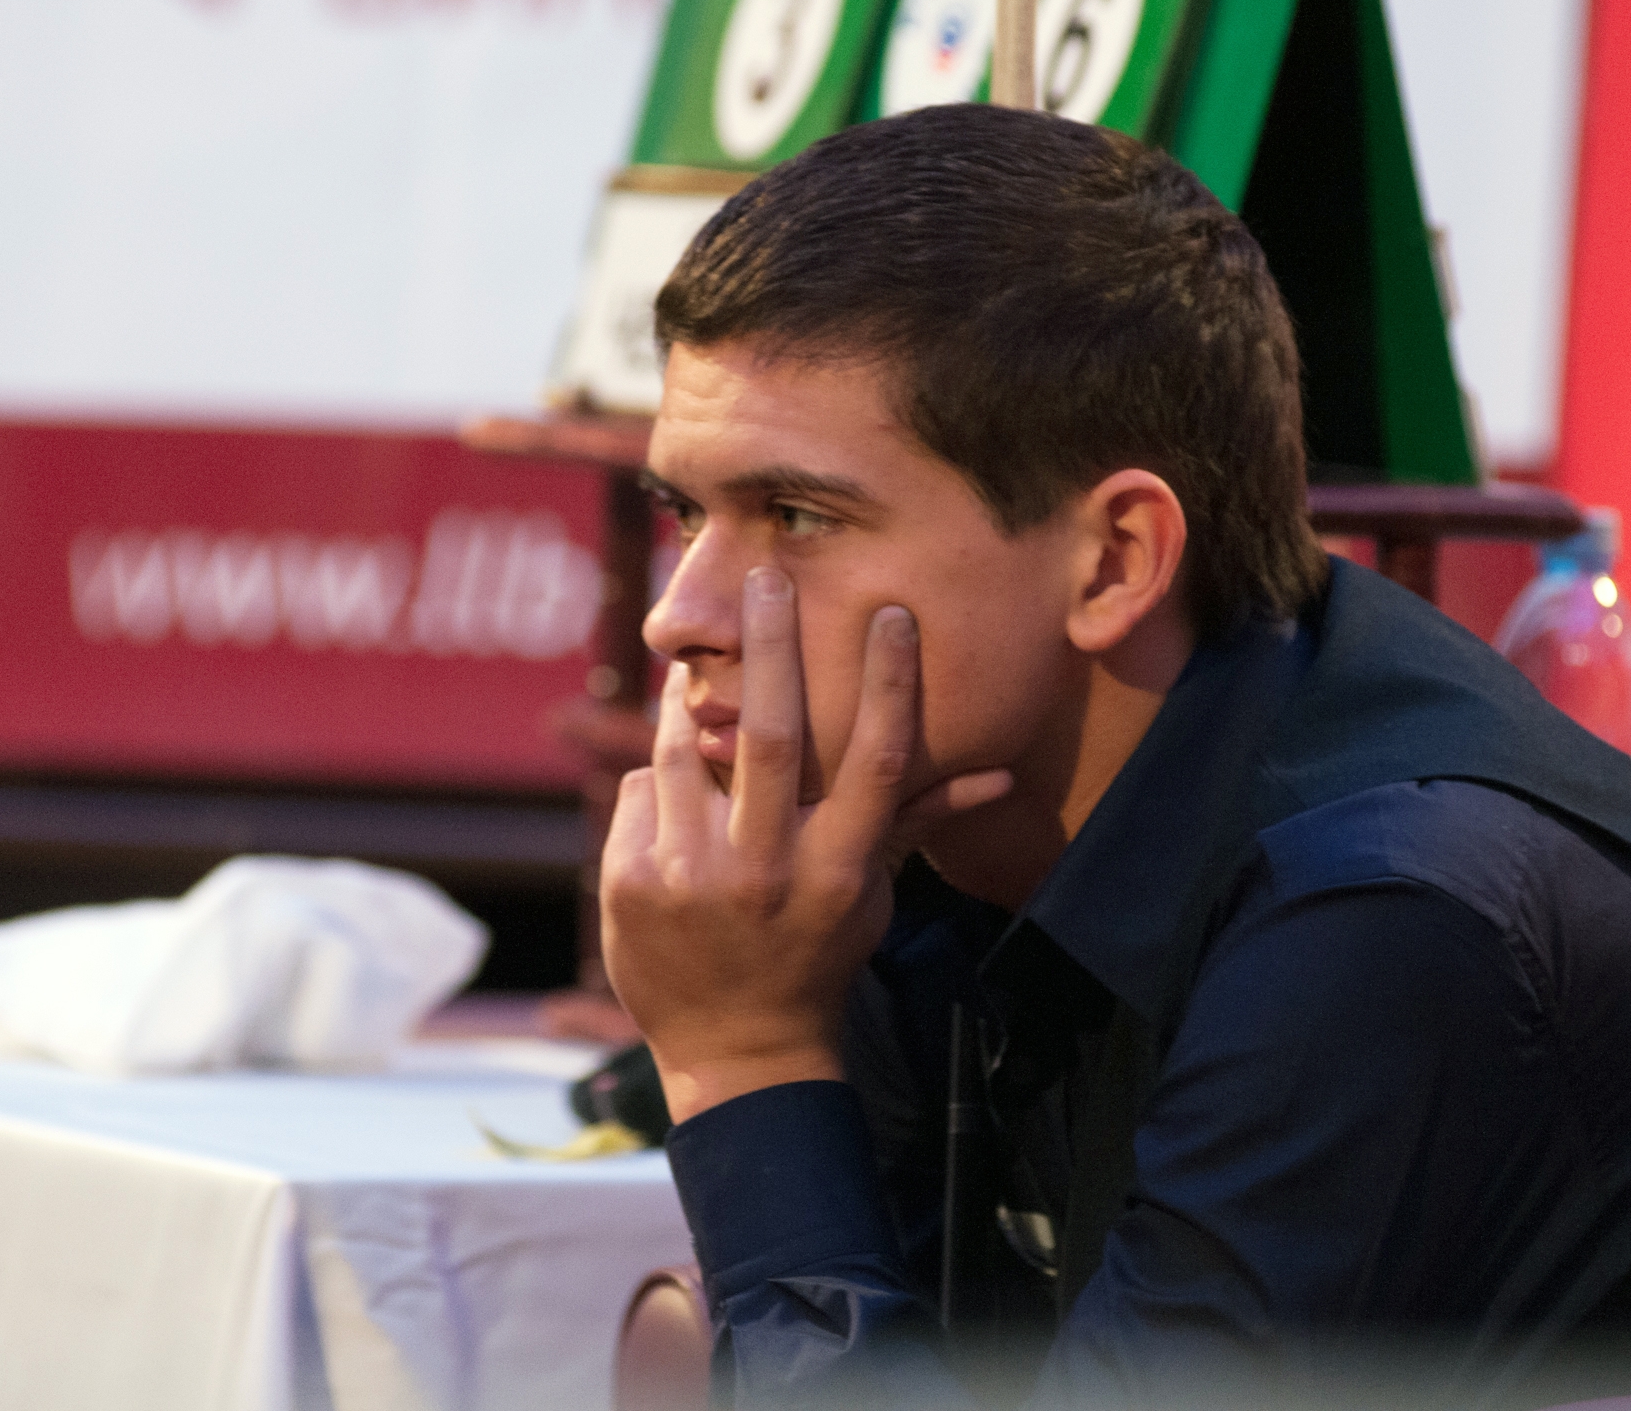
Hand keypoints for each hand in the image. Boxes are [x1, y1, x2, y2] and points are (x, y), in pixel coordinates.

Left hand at [600, 566, 1011, 1122]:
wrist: (736, 1052)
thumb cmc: (815, 953)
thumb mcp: (871, 896)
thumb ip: (918, 823)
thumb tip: (999, 772)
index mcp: (839, 869)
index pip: (877, 761)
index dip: (889, 684)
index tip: (890, 612)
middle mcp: (768, 871)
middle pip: (774, 738)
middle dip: (773, 647)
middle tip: (765, 578)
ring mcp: (692, 879)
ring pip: (686, 752)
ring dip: (688, 706)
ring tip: (694, 675)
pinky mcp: (631, 883)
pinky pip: (639, 789)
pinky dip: (655, 785)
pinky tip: (670, 809)